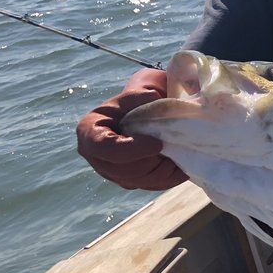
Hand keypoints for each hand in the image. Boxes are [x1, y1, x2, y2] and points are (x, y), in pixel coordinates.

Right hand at [76, 68, 187, 190]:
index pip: (105, 149)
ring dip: (163, 170)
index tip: (158, 144)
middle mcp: (95, 156)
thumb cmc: (143, 96)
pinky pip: (151, 186)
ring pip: (140, 181)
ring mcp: (112, 171)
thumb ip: (148, 93)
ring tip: (178, 153)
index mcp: (90, 130)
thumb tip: (163, 98)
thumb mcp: (143, 86)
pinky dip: (169, 177)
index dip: (132, 150)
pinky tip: (182, 164)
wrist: (148, 109)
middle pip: (124, 171)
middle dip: (152, 162)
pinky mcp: (130, 180)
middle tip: (172, 148)